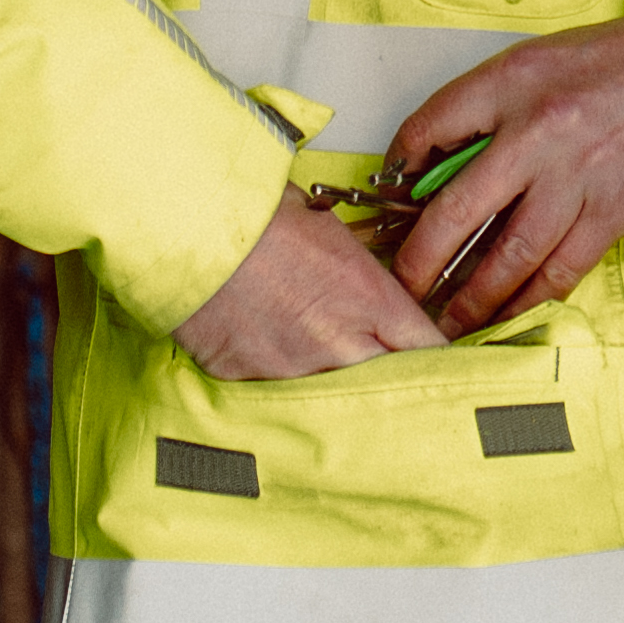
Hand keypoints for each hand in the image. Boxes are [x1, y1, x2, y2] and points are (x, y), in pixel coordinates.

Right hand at [171, 184, 443, 381]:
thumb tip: (377, 296)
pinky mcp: (254, 385)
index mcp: (368, 298)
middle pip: (396, 389)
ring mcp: (297, 371)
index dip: (437, 361)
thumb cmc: (254, 217)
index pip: (430, 350)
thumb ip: (362, 276)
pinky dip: (290, 395)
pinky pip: (288, 403)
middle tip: (398, 387)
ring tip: (334, 383)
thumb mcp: (328, 233)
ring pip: (343, 405)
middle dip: (400, 388)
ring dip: (345, 397)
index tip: (435, 365)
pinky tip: (284, 377)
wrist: (187, 229)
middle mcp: (341, 343)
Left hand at [369, 7, 623, 332]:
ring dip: (471, 297)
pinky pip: (558, 271)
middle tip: (401, 286)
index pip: (430, 126)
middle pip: (457, 210)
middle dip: (420, 258)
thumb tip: (438, 160)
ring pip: (507, 255)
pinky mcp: (609, 214)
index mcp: (512, 82)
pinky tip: (505, 316)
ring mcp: (574, 179)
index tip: (391, 197)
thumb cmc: (619, 65)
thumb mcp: (541, 61)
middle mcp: (537, 133)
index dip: (400, 167)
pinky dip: (528, 300)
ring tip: (445, 321)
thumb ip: (489, 105)